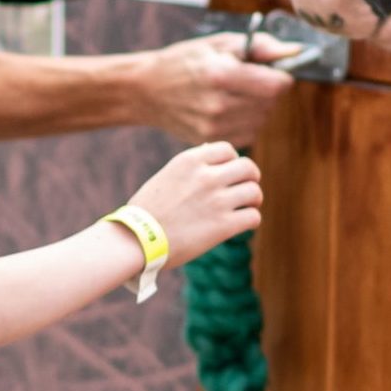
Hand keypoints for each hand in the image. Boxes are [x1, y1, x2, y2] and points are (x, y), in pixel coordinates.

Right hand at [128, 143, 262, 267]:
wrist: (135, 240)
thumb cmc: (148, 211)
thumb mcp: (166, 176)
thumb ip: (191, 166)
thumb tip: (211, 150)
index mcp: (189, 161)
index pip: (227, 150)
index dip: (232, 162)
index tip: (229, 174)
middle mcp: (206, 177)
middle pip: (248, 168)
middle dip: (251, 178)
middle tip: (245, 189)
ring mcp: (216, 201)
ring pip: (255, 192)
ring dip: (253, 200)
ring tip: (246, 207)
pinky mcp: (223, 226)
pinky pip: (253, 217)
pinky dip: (251, 220)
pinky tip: (241, 224)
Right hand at [140, 33, 302, 146]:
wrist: (146, 91)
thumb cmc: (184, 62)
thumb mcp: (218, 45)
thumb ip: (260, 47)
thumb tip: (295, 51)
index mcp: (221, 75)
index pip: (276, 85)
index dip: (281, 76)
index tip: (272, 71)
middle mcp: (219, 104)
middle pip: (271, 102)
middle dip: (269, 89)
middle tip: (249, 80)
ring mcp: (214, 125)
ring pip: (263, 118)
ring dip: (259, 106)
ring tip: (236, 94)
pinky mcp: (211, 139)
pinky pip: (249, 132)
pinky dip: (247, 121)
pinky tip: (229, 109)